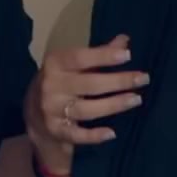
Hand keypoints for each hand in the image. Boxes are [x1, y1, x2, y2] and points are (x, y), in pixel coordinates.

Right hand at [27, 35, 148, 176]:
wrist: (33, 114)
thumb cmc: (60, 82)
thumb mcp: (72, 65)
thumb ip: (98, 54)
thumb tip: (124, 40)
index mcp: (54, 64)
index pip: (79, 58)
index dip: (103, 56)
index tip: (128, 55)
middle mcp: (50, 86)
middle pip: (88, 84)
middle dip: (117, 82)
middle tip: (143, 79)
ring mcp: (51, 110)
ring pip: (85, 109)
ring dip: (112, 105)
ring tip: (136, 99)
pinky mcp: (56, 130)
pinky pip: (76, 134)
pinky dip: (93, 135)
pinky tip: (111, 133)